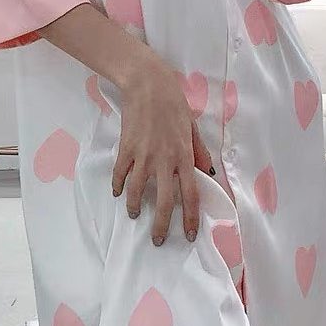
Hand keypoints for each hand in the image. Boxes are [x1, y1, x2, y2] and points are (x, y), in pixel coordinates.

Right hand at [111, 58, 215, 245]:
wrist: (147, 85)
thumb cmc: (173, 103)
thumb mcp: (192, 127)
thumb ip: (199, 151)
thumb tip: (208, 172)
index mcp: (184, 155)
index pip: (190, 194)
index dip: (189, 218)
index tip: (188, 235)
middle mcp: (164, 160)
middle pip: (163, 201)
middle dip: (160, 226)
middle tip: (157, 240)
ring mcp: (143, 155)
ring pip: (137, 191)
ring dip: (135, 207)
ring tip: (135, 215)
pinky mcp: (125, 148)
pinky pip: (120, 174)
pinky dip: (117, 186)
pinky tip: (117, 192)